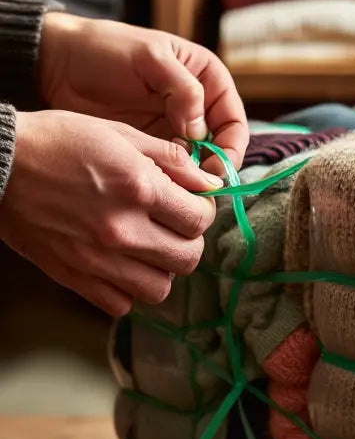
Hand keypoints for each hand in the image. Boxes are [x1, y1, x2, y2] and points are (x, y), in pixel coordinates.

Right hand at [0, 110, 220, 316]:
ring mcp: (98, 259)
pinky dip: (128, 291)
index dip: (202, 212)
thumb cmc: (58, 141)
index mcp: (139, 188)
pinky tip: (121, 267)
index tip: (191, 206)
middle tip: (173, 228)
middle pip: (187, 258)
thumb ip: (171, 160)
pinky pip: (121, 304)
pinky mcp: (74, 277)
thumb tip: (211, 182)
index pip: (200, 219)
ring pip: (159, 289)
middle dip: (188, 243)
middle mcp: (123, 228)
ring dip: (161, 270)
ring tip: (148, 250)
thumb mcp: (120, 134)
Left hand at [39, 13, 247, 176]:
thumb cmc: (106, 49)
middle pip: (220, 147)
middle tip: (197, 187)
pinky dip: (170, 179)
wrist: (59, 63)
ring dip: (191, 178)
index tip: (216, 168)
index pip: (233, 121)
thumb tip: (200, 130)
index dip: (230, 148)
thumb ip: (182, 89)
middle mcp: (197, 106)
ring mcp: (174, 127)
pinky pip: (171, 168)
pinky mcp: (152, 144)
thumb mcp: (149, 58)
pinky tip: (157, 183)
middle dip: (213, 169)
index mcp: (207, 79)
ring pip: (197, 162)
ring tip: (175, 188)